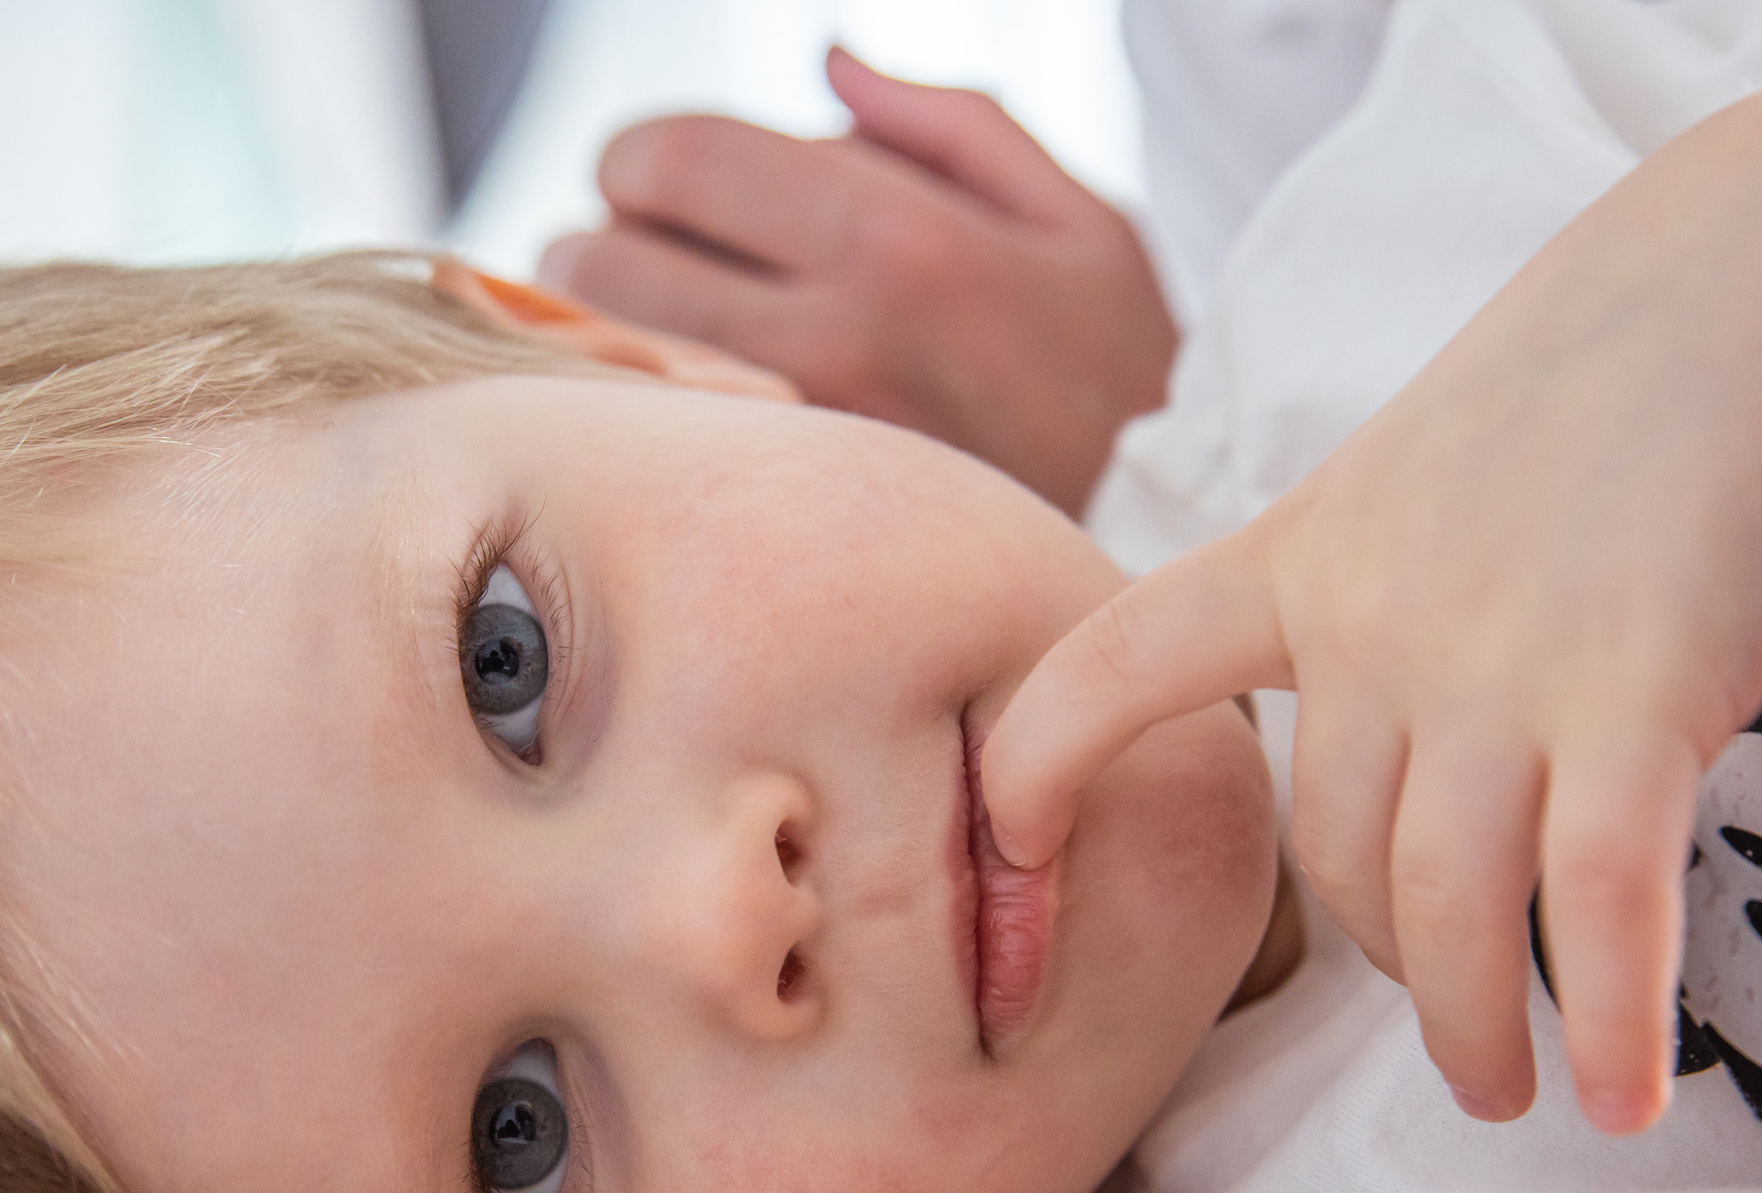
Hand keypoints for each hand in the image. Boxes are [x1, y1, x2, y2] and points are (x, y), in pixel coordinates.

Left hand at [539, 46, 1174, 514]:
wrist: (1164, 559)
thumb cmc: (1123, 381)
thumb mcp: (1080, 223)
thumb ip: (947, 124)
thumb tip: (827, 64)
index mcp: (898, 241)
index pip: (674, 160)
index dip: (636, 159)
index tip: (651, 183)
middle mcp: (832, 343)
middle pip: (603, 264)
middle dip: (596, 247)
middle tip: (641, 264)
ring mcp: (791, 448)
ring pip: (606, 369)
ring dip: (601, 342)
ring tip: (659, 342)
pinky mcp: (776, 530)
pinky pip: (647, 456)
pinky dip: (636, 423)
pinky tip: (680, 420)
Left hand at [979, 65, 1761, 1132]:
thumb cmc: (1607, 368)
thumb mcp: (1425, 465)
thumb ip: (1375, 589)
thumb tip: (1385, 722)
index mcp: (1299, 553)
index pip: (1110, 670)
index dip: (1032, 773)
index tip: (1005, 861)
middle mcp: (1372, 621)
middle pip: (1329, 855)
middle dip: (1384, 959)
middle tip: (1446, 1015)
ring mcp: (1497, 661)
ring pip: (1436, 905)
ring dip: (1469, 1026)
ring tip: (1507, 1090)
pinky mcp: (1636, 696)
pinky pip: (1591, 904)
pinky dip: (1603, 1016)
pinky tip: (1621, 1093)